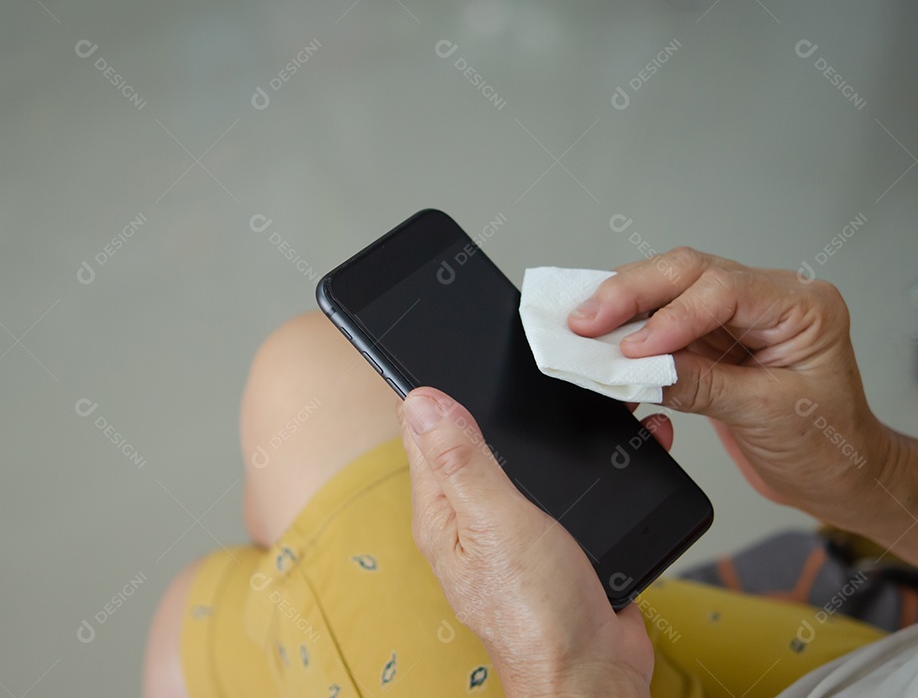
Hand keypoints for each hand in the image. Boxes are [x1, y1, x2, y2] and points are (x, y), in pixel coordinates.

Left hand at [397, 387, 668, 697]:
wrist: (594, 671)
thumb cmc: (535, 613)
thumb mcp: (492, 521)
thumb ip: (461, 461)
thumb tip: (421, 401)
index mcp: (441, 510)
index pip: (423, 435)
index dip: (433, 392)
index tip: (449, 350)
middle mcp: (470, 518)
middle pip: (471, 442)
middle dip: (491, 402)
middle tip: (513, 362)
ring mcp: (511, 529)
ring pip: (518, 460)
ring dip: (536, 429)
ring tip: (552, 391)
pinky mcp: (554, 539)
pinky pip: (557, 486)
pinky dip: (573, 461)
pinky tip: (595, 443)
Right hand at [568, 247, 917, 558]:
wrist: (836, 478)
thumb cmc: (827, 446)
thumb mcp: (765, 415)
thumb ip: (702, 385)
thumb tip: (641, 368)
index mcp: (802, 306)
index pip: (723, 289)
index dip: (671, 315)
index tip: (633, 348)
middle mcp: (768, 299)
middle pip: (687, 272)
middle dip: (631, 294)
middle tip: (586, 321)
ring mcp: (737, 316)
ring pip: (667, 290)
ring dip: (622, 309)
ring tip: (584, 328)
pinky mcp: (712, 338)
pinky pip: (662, 322)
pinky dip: (629, 333)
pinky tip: (605, 343)